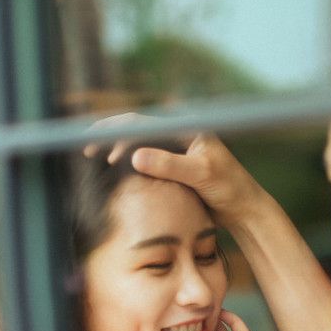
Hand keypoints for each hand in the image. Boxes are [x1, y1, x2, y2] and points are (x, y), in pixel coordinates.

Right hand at [81, 112, 278, 231]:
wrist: (244, 209)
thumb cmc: (230, 189)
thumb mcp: (200, 176)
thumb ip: (170, 165)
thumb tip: (134, 156)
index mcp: (185, 126)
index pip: (141, 122)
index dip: (112, 131)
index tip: (91, 143)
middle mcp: (179, 132)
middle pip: (135, 127)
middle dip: (108, 137)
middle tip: (86, 152)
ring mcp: (176, 148)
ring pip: (137, 142)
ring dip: (116, 149)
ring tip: (99, 162)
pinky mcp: (175, 164)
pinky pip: (145, 157)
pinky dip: (127, 161)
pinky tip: (116, 172)